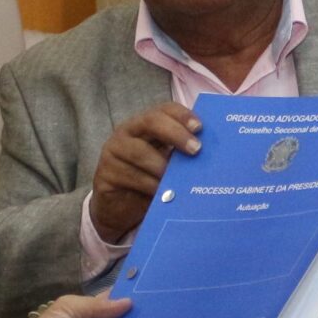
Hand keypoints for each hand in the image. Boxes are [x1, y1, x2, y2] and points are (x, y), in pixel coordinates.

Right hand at [89, 106, 202, 243]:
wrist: (117, 208)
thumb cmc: (148, 181)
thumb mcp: (166, 165)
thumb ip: (181, 155)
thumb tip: (213, 155)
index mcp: (146, 125)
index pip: (164, 109)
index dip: (182, 115)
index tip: (200, 127)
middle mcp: (128, 132)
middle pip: (151, 121)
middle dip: (175, 133)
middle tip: (196, 150)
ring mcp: (113, 151)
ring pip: (138, 151)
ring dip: (161, 165)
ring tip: (177, 179)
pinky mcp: (105, 173)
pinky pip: (129, 176)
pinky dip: (149, 185)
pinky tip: (162, 194)